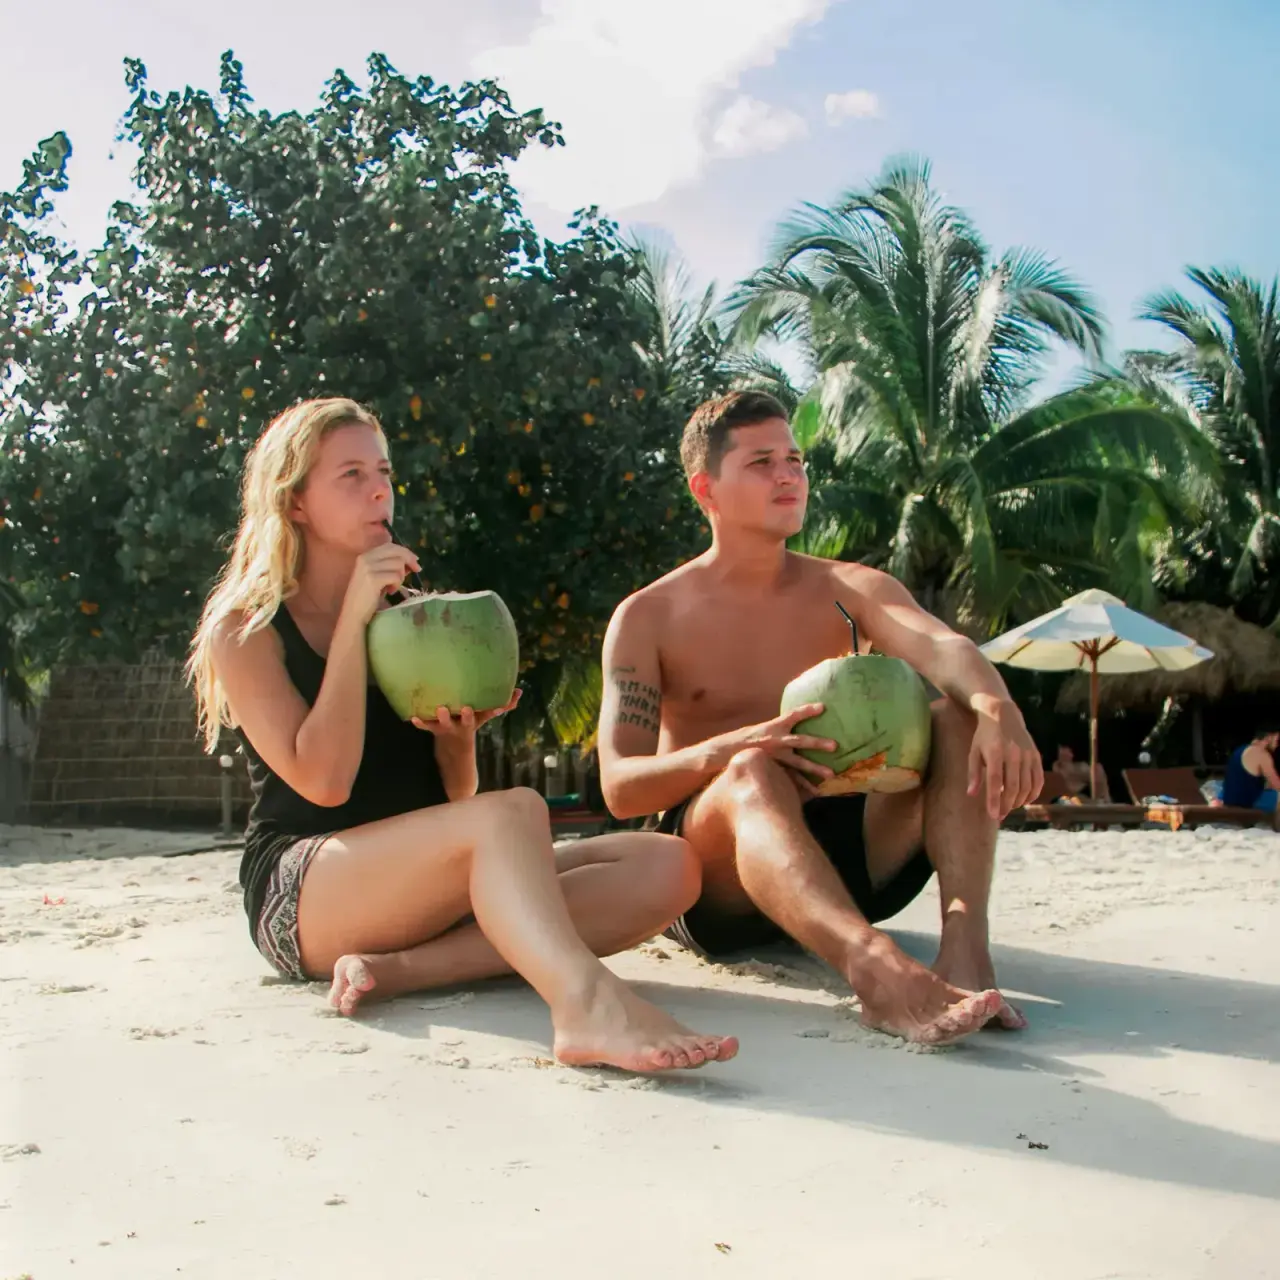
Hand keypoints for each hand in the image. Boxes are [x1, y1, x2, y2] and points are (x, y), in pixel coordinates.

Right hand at [342, 544, 421, 624]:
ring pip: (398, 564)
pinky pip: (395, 576)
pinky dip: (397, 584)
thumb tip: (411, 561)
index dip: (405, 552)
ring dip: (400, 577)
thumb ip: (390, 566)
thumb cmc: (366, 597)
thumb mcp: (378, 577)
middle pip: (396, 551)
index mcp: (365, 555)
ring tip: (393, 587)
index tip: (415, 561)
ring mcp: (368, 567)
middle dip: (409, 560)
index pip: (390, 546)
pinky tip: (391, 592)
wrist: (353, 613)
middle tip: (417, 570)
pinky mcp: (373, 579)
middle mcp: (366, 558)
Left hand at [411, 688, 522, 738]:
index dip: (496, 709)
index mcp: (476, 720)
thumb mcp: (485, 716)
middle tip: (467, 708)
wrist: (453, 750)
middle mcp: (464, 725)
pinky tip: (413, 717)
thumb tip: (520, 691)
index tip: (499, 706)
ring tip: (441, 709)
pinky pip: (427, 726)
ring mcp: (449, 729)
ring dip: (443, 718)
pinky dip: (421, 723)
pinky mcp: (435, 730)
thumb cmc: (469, 724)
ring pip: (446, 724)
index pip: (489, 714)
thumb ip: (503, 704)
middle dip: (468, 716)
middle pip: (468, 722)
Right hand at [727, 703, 838, 783]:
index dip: (807, 711)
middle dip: (817, 743)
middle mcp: (776, 740)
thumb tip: (797, 718)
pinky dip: (803, 786)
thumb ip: (780, 725)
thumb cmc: (750, 737)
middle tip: (835, 746)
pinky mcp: (774, 769)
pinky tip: (815, 793)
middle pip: (799, 741)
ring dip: (815, 768)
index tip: (822, 707)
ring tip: (831, 775)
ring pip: (798, 763)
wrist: (727, 750)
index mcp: (774, 726)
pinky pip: (790, 778)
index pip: (793, 715)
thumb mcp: (764, 727)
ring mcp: (775, 756)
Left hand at [966, 700, 1042, 818]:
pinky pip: (1038, 779)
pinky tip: (1026, 800)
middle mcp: (1013, 754)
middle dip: (1007, 805)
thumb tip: (972, 794)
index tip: (993, 815)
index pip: (995, 782)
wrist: (1003, 714)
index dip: (994, 800)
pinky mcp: (1036, 755)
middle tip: (1000, 815)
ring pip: (1026, 786)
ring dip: (1019, 801)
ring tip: (1010, 807)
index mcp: (995, 753)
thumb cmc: (985, 736)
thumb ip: (973, 773)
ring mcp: (1027, 755)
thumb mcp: (974, 751)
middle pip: (1012, 787)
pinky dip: (1033, 793)